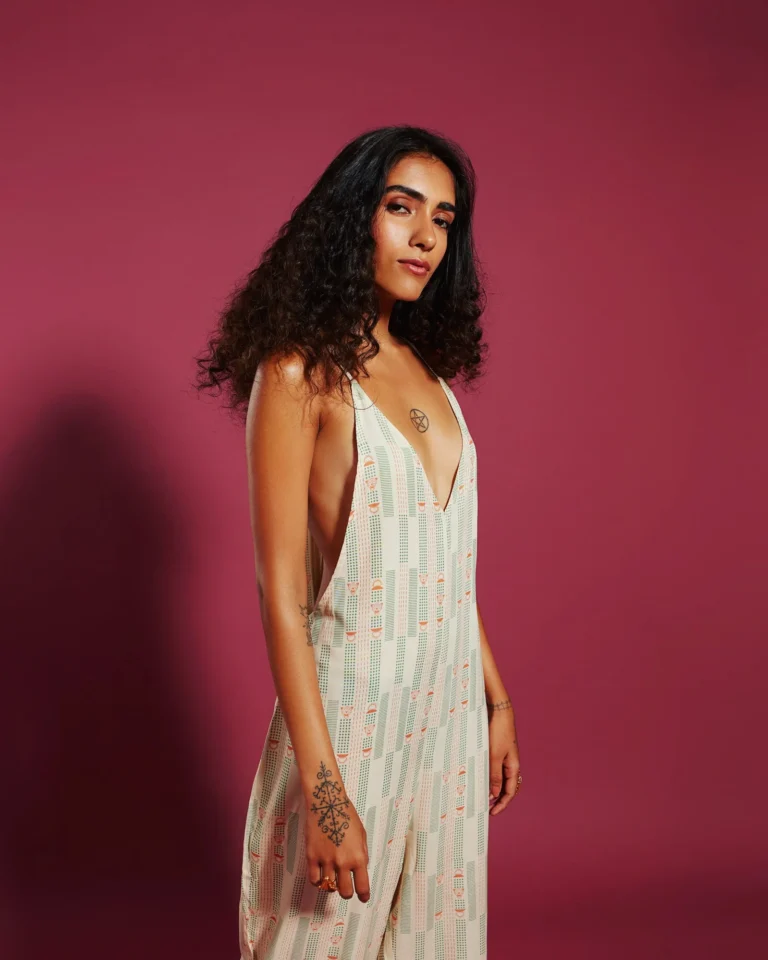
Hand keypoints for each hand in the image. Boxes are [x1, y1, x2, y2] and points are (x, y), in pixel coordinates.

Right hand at [304, 761, 369, 901]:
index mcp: (358, 857)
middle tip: (346, 888)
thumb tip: (361, 870)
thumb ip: (362, 854)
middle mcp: (343, 862)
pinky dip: (317, 881)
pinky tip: (320, 875)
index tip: (363, 898)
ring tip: (332, 879)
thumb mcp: (361, 834)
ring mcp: (326, 860)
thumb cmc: (346, 815)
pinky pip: (313, 879)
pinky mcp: (312, 857)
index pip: (362, 886)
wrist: (326, 802)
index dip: (363, 895)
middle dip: (347, 893)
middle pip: (345, 892)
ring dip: (331, 886)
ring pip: (328, 887)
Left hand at [487, 697, 520, 816]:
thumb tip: (494, 794)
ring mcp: (503, 756)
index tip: (492, 813)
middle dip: (497, 799)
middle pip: (506, 787)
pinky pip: (493, 768)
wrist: (498, 710)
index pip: (510, 791)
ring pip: (498, 778)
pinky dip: (487, 776)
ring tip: (479, 796)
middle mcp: (510, 763)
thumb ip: (494, 775)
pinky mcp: (496, 750)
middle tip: (485, 808)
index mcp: (513, 766)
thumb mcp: (494, 756)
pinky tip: (477, 777)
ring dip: (491, 788)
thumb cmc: (498, 732)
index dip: (502, 804)